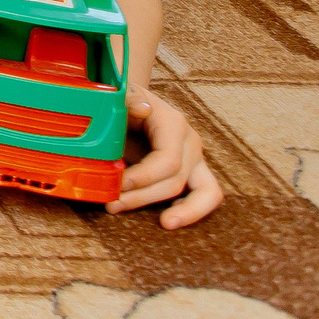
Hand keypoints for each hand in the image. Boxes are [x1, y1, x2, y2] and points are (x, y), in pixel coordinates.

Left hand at [110, 91, 222, 226]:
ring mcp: (195, 158)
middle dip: (144, 196)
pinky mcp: (194, 171)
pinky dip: (192, 210)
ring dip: (182, 212)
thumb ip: (128, 100)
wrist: (133, 100)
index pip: (167, 160)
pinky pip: (206, 194)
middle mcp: (189, 142)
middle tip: (113, 205)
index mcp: (172, 123)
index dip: (143, 177)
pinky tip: (170, 219)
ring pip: (206, 191)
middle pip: (176, 179)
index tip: (117, 185)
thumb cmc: (125, 101)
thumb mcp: (121, 95)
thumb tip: (143, 109)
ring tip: (163, 223)